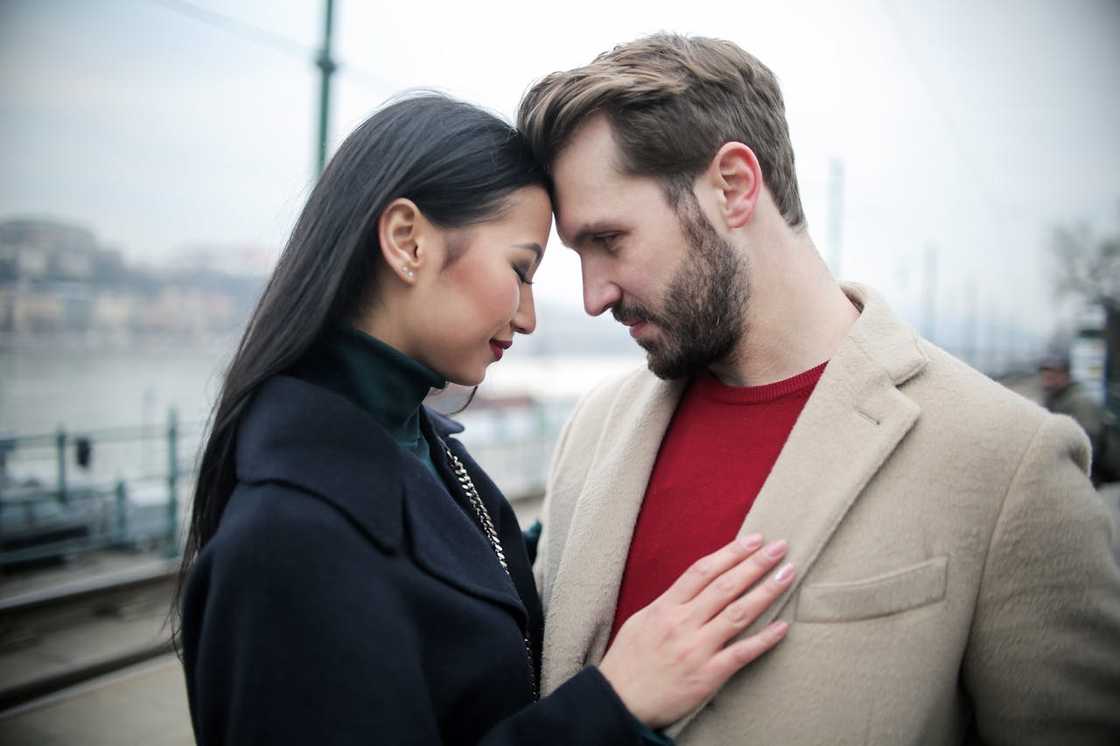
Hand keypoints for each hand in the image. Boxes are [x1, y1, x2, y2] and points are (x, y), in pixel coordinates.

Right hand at [597, 535, 793, 728]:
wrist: (618, 701)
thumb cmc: (627, 661)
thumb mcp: (640, 621)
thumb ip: (668, 603)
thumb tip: (694, 587)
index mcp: (665, 607)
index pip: (703, 571)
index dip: (731, 552)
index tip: (753, 540)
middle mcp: (682, 623)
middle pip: (725, 586)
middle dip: (755, 564)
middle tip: (779, 547)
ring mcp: (696, 649)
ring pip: (738, 613)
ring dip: (766, 592)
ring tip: (787, 574)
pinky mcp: (707, 675)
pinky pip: (741, 653)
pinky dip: (764, 639)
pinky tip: (782, 626)